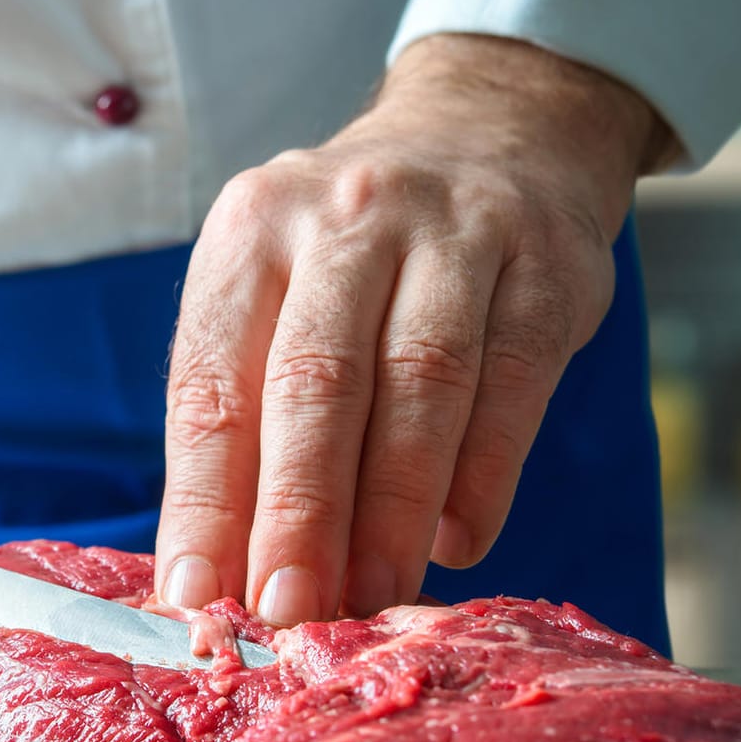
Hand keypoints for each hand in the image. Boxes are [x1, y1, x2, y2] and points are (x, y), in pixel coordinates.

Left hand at [155, 34, 672, 624]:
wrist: (486, 131)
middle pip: (316, 382)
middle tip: (287, 609)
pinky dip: (483, 474)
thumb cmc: (350, 255)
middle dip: (298, 510)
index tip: (194, 594)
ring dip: (391, 509)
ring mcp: (453, 232)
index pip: (213, 381)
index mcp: (251, 232)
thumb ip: (246, 413)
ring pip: (420, 385)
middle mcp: (346, 220)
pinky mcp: (546, 263)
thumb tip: (215, 569)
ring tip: (370, 595)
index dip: (203, 497)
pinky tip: (457, 542)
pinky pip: (513, 382)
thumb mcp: (273, 293)